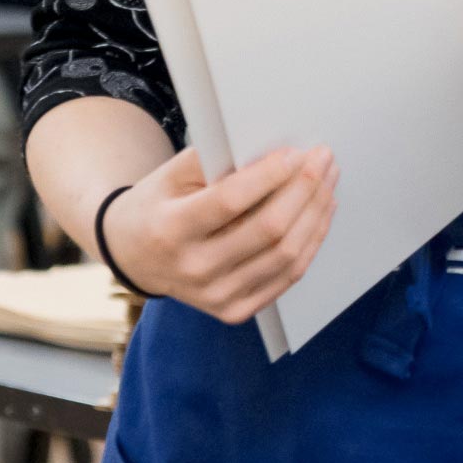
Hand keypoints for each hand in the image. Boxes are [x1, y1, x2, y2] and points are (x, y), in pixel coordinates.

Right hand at [101, 145, 338, 324]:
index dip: (270, 175)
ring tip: (329, 180)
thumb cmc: (159, 204)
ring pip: (286, 254)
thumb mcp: (173, 174)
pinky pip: (288, 275)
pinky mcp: (234, 310)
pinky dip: (312, 241)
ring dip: (316, 211)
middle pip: (268, 228)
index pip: (230, 200)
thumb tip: (278, 152)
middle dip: (305, 188)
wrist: (133, 256)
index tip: (297, 152)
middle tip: (324, 158)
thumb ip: (219, 160)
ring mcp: (215, 296)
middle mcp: (192, 270)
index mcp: (170, 231)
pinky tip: (321, 212)